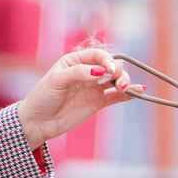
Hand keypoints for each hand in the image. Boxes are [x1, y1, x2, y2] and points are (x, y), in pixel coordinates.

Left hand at [17, 44, 141, 150]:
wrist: (38, 123)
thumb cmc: (43, 97)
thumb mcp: (57, 80)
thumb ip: (79, 73)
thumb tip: (101, 71)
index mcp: (76, 61)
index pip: (98, 55)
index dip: (107, 60)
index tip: (109, 70)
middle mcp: (88, 72)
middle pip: (111, 66)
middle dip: (117, 71)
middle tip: (116, 81)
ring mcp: (95, 87)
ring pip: (117, 80)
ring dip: (124, 81)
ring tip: (123, 88)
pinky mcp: (99, 103)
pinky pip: (117, 96)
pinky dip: (129, 93)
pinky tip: (139, 91)